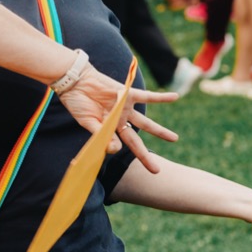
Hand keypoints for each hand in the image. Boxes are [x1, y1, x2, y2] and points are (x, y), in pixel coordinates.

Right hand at [56, 67, 179, 173]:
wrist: (76, 81)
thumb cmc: (78, 103)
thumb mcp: (88, 122)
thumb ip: (102, 135)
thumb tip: (115, 150)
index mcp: (108, 129)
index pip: (119, 145)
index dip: (117, 151)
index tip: (112, 151)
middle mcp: (119, 120)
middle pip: (135, 140)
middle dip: (144, 155)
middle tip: (156, 170)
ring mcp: (125, 108)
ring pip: (145, 123)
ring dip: (159, 131)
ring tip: (174, 139)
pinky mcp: (128, 94)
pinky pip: (147, 96)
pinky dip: (161, 97)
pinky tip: (176, 97)